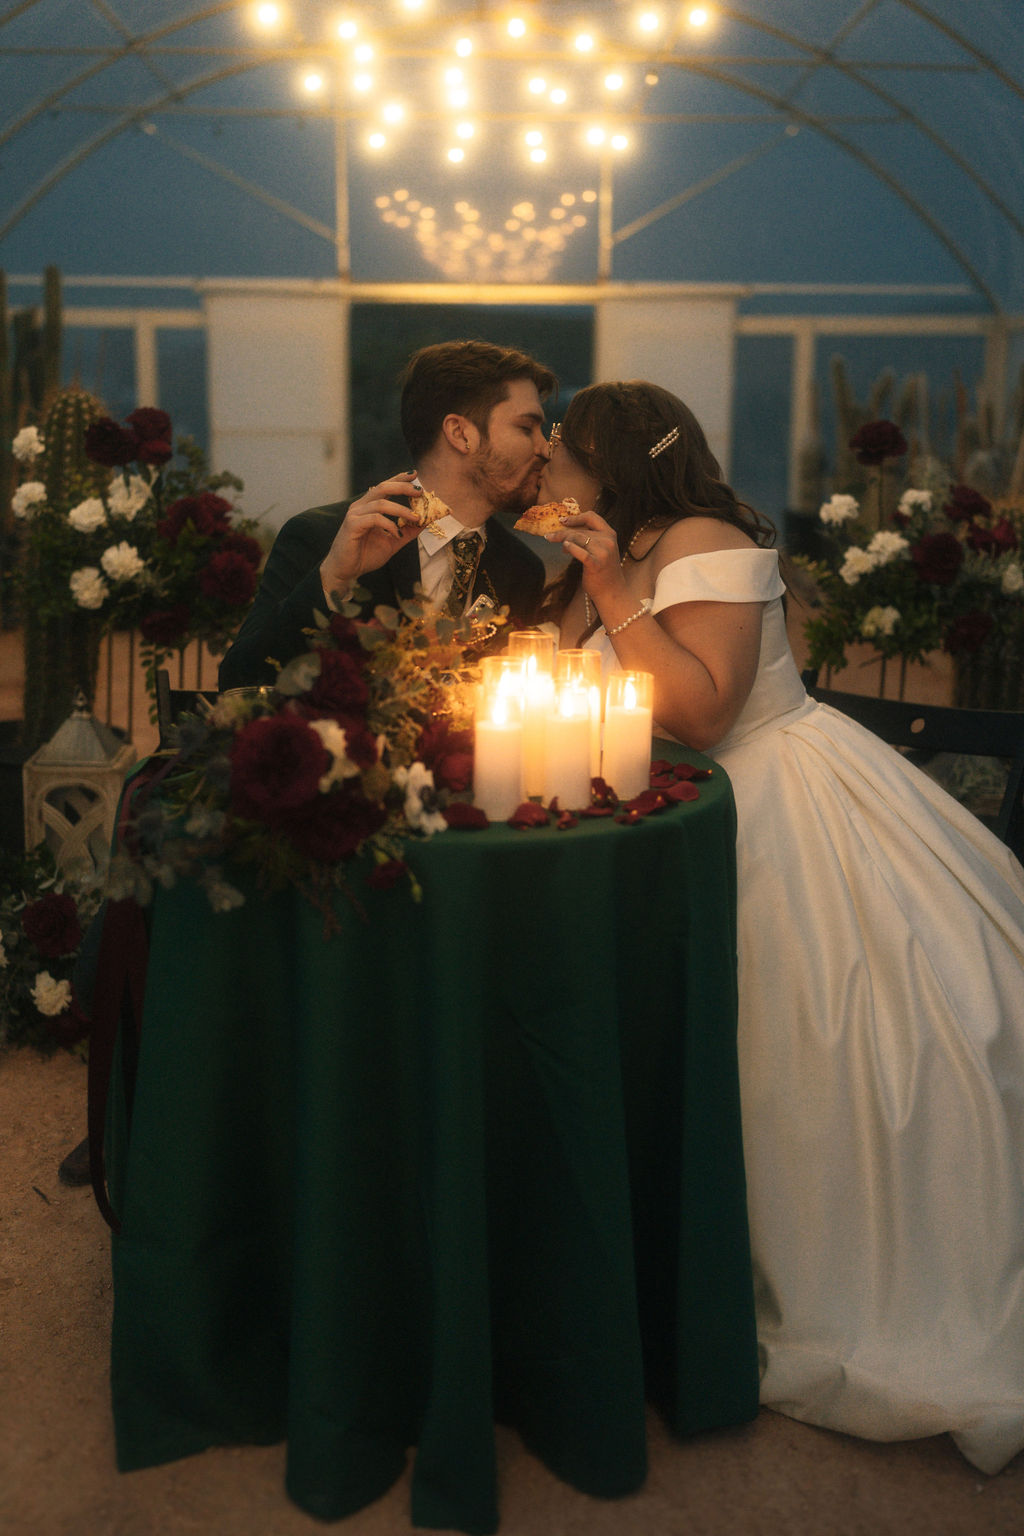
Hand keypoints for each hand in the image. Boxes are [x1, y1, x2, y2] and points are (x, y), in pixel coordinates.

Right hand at [320, 473, 421, 598]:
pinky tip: (397, 534)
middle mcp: (360, 506)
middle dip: (402, 487)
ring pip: (381, 504)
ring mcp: (355, 514)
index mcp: (368, 507)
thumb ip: (407, 531)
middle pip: (382, 487)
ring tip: (416, 518)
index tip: (415, 474)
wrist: (345, 571)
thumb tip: (425, 522)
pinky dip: (389, 525)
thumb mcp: (392, 542)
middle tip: (419, 492)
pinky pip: (375, 519)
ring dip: (402, 510)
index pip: (384, 487)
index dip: (399, 478)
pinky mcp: (352, 525)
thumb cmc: (365, 555)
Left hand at [546, 509, 627, 609]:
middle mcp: (608, 540)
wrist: (612, 592)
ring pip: (577, 538)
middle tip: (549, 536)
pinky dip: (570, 548)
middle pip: (580, 530)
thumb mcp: (601, 550)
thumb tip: (565, 534)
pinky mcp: (596, 564)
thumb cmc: (603, 571)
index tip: (562, 520)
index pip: (591, 517)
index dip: (575, 517)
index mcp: (610, 534)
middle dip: (562, 532)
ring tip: (559, 547)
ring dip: (563, 540)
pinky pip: (580, 552)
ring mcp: (603, 552)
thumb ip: (589, 540)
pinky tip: (564, 548)